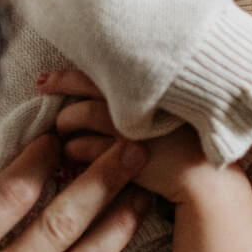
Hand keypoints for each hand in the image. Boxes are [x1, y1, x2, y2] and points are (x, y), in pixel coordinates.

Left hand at [44, 66, 213, 201]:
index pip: (100, 71)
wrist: (207, 181)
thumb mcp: (172, 112)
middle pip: (84, 92)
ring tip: (67, 137)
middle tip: (49, 102)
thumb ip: (145, 97)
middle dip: (62, 98)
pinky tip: (76, 158)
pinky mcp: (121, 152)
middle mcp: (139, 99)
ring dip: (67, 129)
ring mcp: (129, 125)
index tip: (44, 79)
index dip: (67, 75)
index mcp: (151, 83)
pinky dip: (75, 152)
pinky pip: (82, 148)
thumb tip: (105, 92)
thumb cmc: (190, 145)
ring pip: (78, 118)